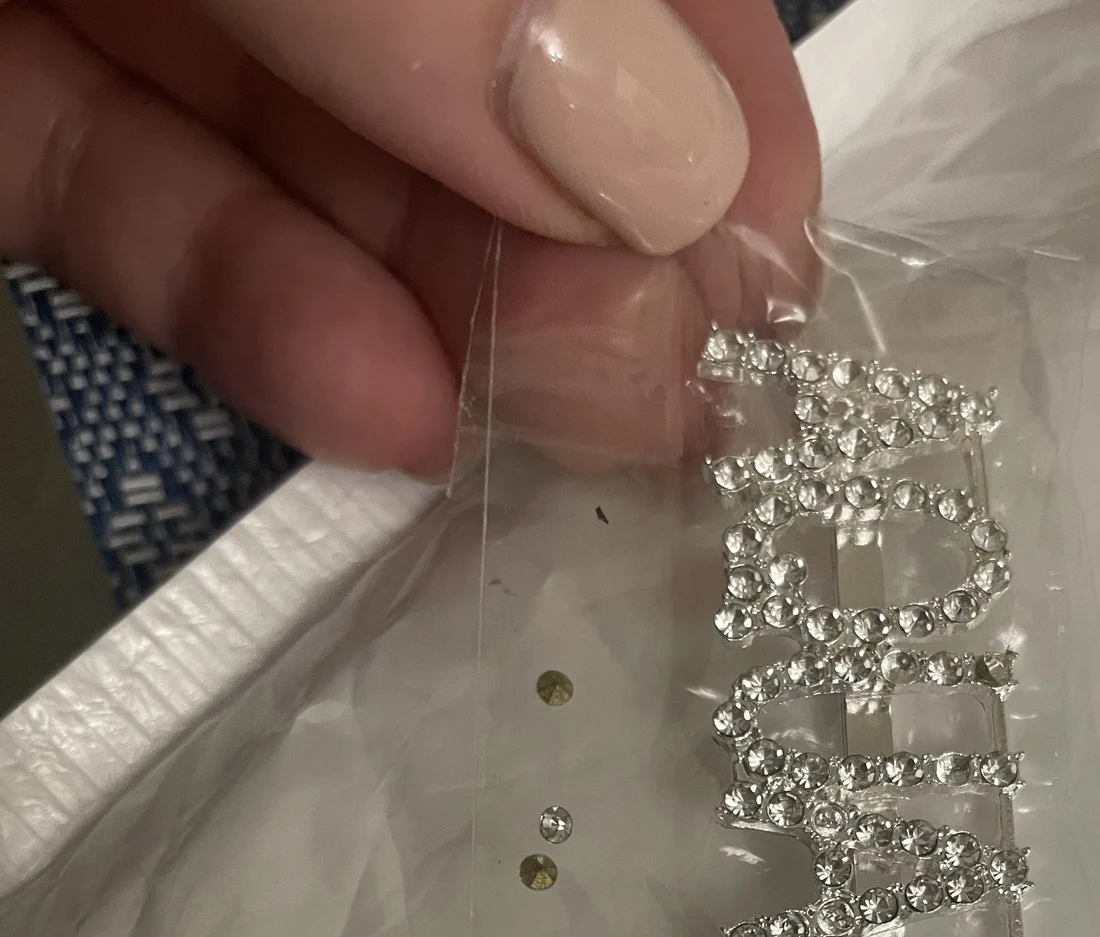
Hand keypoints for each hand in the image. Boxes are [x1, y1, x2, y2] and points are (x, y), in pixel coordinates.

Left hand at [0, 0, 820, 471]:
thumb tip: (669, 159)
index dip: (704, 88)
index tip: (770, 266)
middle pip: (477, 82)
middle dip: (581, 242)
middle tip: (655, 398)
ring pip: (328, 169)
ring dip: (447, 318)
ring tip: (534, 437)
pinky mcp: (7, 106)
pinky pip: (143, 213)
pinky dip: (258, 319)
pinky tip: (374, 412)